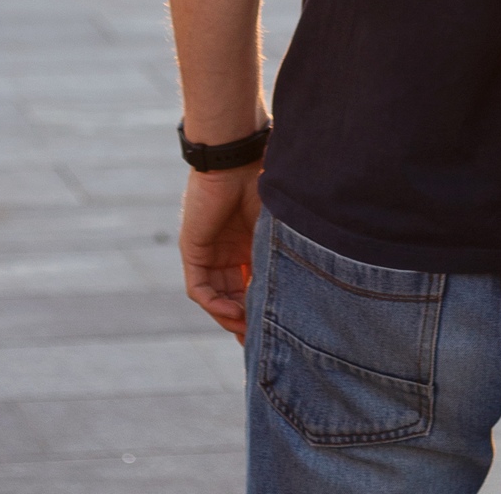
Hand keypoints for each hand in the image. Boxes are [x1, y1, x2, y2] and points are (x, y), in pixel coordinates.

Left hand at [178, 162, 263, 342]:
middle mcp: (228, 253)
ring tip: (249, 331)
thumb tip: (307, 292)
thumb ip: (280, 257)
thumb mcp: (275, 230)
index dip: (264, 309)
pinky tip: (233, 312)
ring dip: (231, 318)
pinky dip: (215, 304)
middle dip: (247, 322)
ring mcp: (209, 253)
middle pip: (234, 298)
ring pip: (217, 299)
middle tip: (264, 342)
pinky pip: (200, 289)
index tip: (281, 331)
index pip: (253, 287)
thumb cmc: (262, 184)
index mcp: (249, 246)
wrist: (237, 159)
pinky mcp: (194, 251)